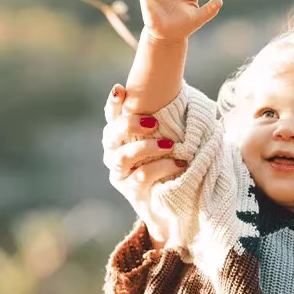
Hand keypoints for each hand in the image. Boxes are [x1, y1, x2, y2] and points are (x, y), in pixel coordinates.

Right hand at [103, 84, 184, 245]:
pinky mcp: (128, 189)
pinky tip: (179, 164)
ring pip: (124, 156)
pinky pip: (141, 176)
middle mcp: (113, 151)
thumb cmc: (169, 163)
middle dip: (130, 124)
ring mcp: (118, 171)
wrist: (169, 204)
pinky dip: (161, 168)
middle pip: (113, 133)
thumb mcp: (167, 139)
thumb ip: (166, 121)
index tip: (120, 89)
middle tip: (154, 122)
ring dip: (147, 148)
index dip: (114, 103)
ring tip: (171, 145)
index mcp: (120, 135)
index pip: (113, 115)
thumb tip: (181, 91)